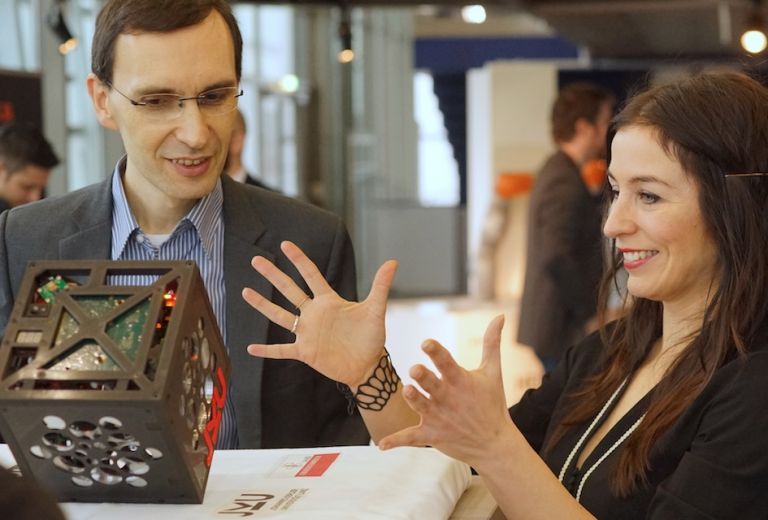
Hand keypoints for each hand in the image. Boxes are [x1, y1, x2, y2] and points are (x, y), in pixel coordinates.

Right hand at [242, 241, 397, 387]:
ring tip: (245, 291)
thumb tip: (393, 261)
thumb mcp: (375, 310)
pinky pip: (281, 349)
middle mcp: (314, 313)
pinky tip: (250, 348)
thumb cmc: (371, 337)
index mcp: (328, 301)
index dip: (299, 260)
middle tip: (256, 259)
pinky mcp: (305, 352)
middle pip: (289, 290)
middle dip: (273, 275)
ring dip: (263, 305)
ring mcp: (307, 333)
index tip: (285, 244)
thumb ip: (380, 286)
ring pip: (280, 315)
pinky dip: (267, 350)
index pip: (311, 275)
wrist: (368, 366)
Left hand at [379, 316, 516, 468]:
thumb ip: (491, 342)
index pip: (446, 363)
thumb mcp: (493, 372)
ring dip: (413, 400)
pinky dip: (396, 441)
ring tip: (407, 391)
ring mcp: (439, 418)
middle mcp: (447, 398)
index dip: (436, 353)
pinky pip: (412, 438)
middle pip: (432, 385)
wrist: (494, 444)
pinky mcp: (432, 435)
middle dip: (423, 378)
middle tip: (415, 370)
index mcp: (460, 381)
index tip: (426, 343)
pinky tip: (381, 445)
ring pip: (421, 406)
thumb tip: (500, 315)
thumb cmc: (492, 403)